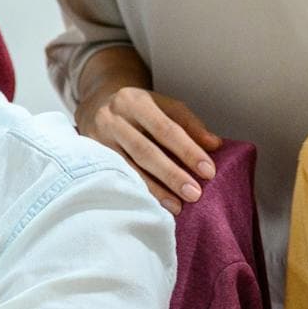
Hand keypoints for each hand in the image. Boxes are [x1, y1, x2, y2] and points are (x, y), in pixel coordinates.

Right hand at [77, 84, 221, 214]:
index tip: (208, 171)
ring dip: (155, 190)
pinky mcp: (92, 157)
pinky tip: (152, 206)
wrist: (95, 106)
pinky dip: (137, 192)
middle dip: (172, 174)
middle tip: (194, 194)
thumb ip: (188, 124)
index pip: (166, 128)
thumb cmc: (138, 109)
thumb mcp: (162, 106)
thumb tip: (214, 145)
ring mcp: (99, 140)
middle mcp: (113, 119)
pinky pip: (117, 178)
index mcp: (136, 101)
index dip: (188, 150)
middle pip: (145, 151)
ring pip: (129, 168)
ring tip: (177, 206)